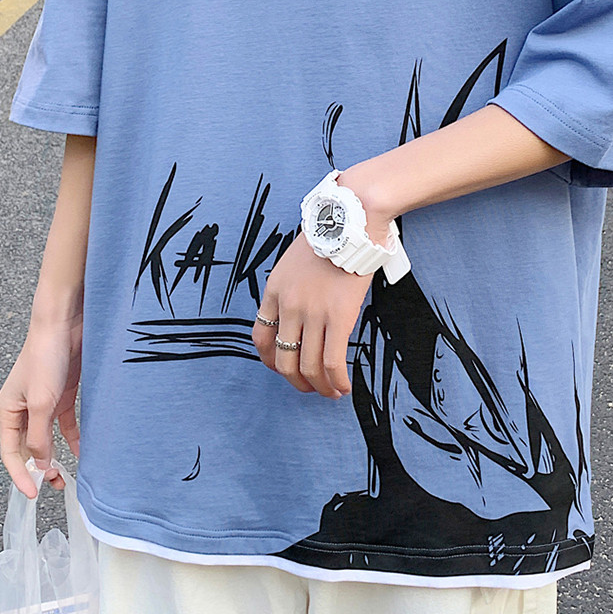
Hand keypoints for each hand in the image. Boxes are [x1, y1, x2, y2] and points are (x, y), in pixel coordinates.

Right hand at [0, 316, 81, 498]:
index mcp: (9, 410)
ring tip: (67, 475)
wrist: (66, 324)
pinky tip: (82, 451)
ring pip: (48, 438)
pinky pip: (65, 424)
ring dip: (56, 456)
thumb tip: (40, 464)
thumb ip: (39, 436)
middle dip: (40, 467)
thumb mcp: (42, 403)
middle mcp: (24, 408)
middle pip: (29, 447)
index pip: (11, 451)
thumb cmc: (46, 356)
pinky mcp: (63, 394)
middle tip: (54, 484)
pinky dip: (72, 438)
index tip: (34, 491)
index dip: (21, 474)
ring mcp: (44, 402)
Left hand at [252, 232, 373, 399]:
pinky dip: (337, 382)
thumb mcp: (296, 261)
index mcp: (275, 290)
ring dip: (319, 387)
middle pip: (283, 359)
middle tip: (310, 386)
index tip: (283, 368)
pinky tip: (344, 387)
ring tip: (331, 392)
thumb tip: (302, 312)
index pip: (261, 336)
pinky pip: (333, 362)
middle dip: (296, 381)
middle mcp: (289, 305)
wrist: (351, 221)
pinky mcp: (339, 317)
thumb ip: (293, 287)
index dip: (270, 360)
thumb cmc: (330, 236)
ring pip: (308, 367)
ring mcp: (312, 313)